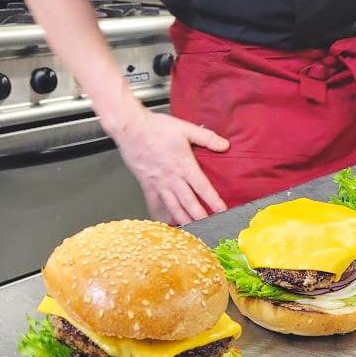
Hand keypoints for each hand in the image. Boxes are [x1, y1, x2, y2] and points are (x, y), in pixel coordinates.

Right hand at [114, 107, 229, 224]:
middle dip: (201, 217)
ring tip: (193, 229)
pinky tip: (164, 222)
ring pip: (174, 207)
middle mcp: (172, 178)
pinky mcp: (147, 184)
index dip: (214, 201)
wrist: (130, 128)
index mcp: (184, 165)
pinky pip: (154, 203)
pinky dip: (159, 214)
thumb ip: (207, 138)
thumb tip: (224, 145)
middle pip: (190, 203)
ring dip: (184, 220)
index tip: (223, 211)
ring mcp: (159, 183)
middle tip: (211, 227)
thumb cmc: (155, 127)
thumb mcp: (185, 129)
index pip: (203, 188)